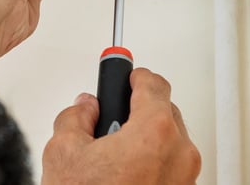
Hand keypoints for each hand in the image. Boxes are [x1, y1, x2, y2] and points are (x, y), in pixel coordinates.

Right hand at [41, 68, 201, 184]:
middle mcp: (179, 153)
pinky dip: (151, 165)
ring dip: (146, 140)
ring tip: (112, 157)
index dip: (133, 76)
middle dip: (138, 111)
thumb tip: (84, 109)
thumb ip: (76, 116)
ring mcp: (185, 178)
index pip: (153, 83)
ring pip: (169, 141)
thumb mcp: (64, 151)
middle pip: (164, 111)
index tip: (124, 75)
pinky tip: (123, 176)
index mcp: (155, 131)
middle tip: (111, 119)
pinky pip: (170, 168)